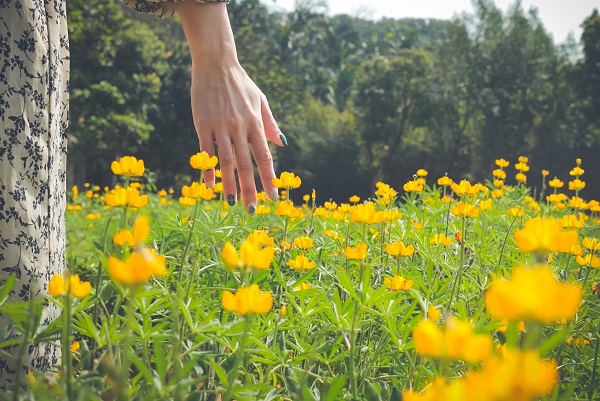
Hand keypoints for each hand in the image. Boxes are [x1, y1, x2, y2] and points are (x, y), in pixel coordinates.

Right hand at [190, 61, 284, 212]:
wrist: (216, 64)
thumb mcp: (260, 100)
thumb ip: (269, 123)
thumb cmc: (241, 83)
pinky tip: (210, 185)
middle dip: (250, 189)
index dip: (269, 179)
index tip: (272, 197)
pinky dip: (208, 168)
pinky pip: (206, 151)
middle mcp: (239, 128)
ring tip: (232, 203)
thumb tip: (282, 143)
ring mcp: (220, 127)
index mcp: (255, 124)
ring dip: (229, 184)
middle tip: (251, 210)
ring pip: (226, 161)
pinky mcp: (203, 125)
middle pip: (246, 165)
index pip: (264, 157)